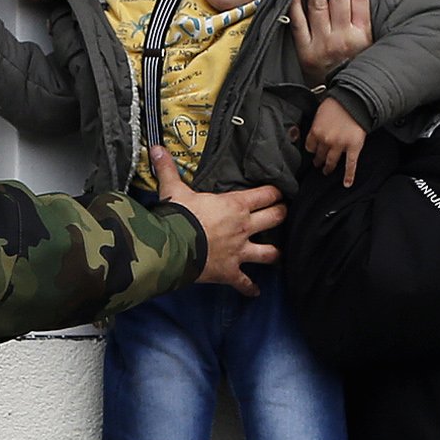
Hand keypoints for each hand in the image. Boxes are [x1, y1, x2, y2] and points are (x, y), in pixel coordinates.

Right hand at [152, 146, 282, 295]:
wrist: (172, 247)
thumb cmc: (178, 216)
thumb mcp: (173, 189)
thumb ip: (168, 169)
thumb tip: (156, 147)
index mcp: (235, 205)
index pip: (266, 194)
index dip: (276, 192)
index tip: (279, 192)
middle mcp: (244, 228)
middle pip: (275, 219)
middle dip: (281, 214)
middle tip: (282, 213)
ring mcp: (240, 252)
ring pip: (269, 253)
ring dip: (274, 253)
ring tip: (277, 254)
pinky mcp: (230, 272)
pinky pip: (244, 283)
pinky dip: (249, 288)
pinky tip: (254, 291)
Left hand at [289, 0, 372, 76]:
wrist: (340, 96)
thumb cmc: (354, 66)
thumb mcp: (371, 45)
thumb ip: (366, 19)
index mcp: (363, 36)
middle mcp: (343, 39)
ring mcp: (322, 43)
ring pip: (318, 3)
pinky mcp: (304, 49)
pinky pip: (298, 20)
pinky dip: (296, 2)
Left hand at [302, 95, 367, 186]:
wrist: (355, 99)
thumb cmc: (337, 102)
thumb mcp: (320, 112)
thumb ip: (317, 124)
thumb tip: (315, 130)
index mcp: (316, 131)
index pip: (309, 146)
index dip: (311, 149)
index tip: (313, 151)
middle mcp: (326, 140)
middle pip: (319, 155)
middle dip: (318, 161)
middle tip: (317, 164)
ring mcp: (339, 145)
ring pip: (331, 161)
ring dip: (328, 167)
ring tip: (327, 171)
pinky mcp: (353, 148)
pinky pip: (350, 165)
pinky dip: (349, 175)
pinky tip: (347, 183)